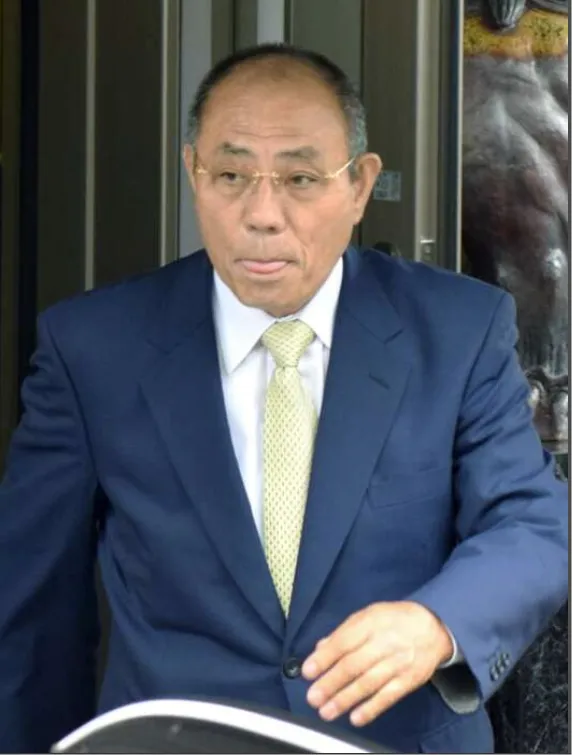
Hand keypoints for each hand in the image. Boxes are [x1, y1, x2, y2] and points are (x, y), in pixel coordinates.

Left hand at [302, 601, 452, 726]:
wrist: (433, 627)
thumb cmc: (394, 620)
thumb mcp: (368, 615)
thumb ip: (344, 632)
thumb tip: (321, 649)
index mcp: (370, 623)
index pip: (343, 642)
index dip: (324, 658)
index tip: (308, 672)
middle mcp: (384, 643)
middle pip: (353, 665)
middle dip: (330, 683)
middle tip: (313, 697)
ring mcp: (397, 663)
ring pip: (368, 684)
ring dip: (345, 700)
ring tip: (327, 711)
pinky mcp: (408, 680)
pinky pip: (388, 697)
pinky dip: (371, 708)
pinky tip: (355, 717)